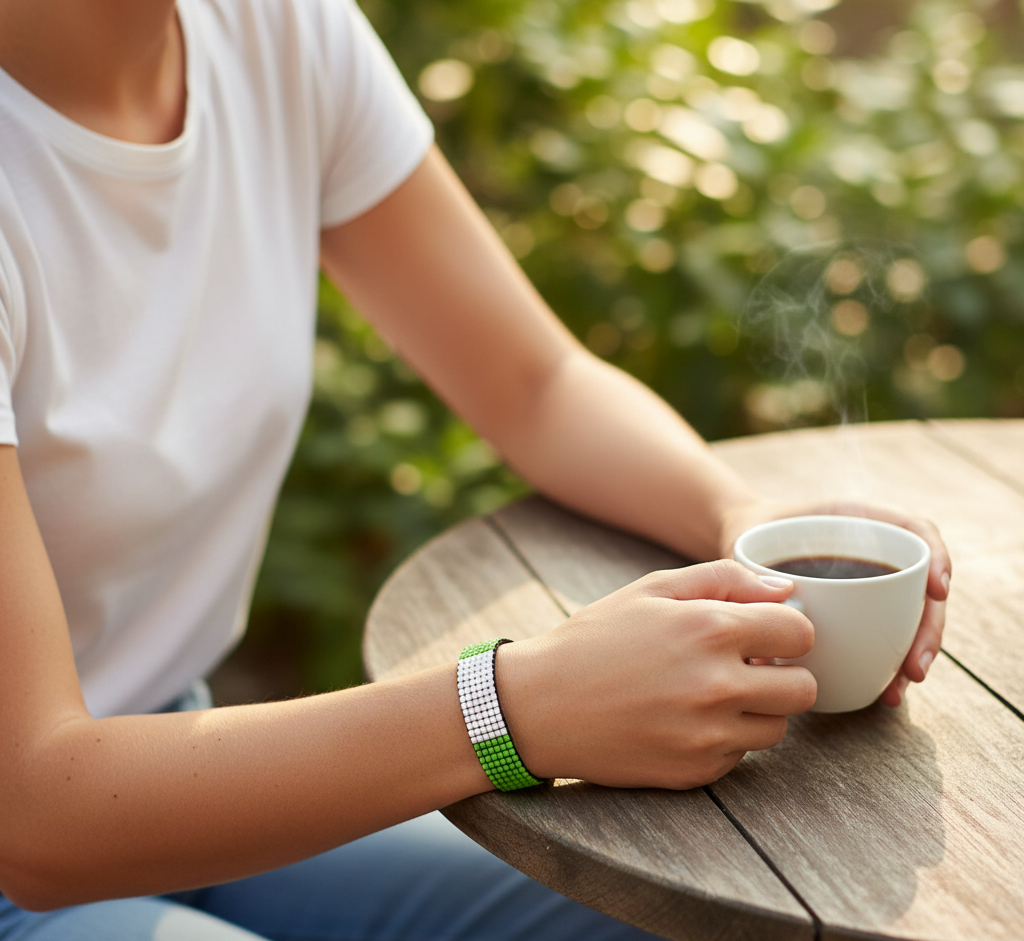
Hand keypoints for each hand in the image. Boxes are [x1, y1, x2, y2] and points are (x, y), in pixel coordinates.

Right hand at [497, 560, 815, 789]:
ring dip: (757, 710)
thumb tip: (785, 591)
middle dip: (782, 673)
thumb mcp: (652, 590)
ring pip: (778, 728)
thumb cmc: (594, 638)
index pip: (800, 634)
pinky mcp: (695, 773)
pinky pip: (740, 756)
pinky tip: (684, 720)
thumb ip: (724, 580)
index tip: (764, 634)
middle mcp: (719, 686)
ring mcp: (708, 737)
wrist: (538, 705)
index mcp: (712, 630)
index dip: (785, 630)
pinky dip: (724, 739)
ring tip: (711, 694)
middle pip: (803, 688)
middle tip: (745, 667)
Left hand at [719, 498, 950, 707]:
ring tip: (896, 690)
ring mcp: (870, 581)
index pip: (914, 530)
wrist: (741, 541)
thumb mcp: (746, 542)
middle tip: (914, 668)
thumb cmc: (749, 537)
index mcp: (856, 520)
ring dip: (911, 654)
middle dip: (927, 629)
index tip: (936, 592)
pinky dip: (887, 663)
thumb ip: (753, 571)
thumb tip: (769, 621)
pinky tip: (881, 690)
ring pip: (909, 616)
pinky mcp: (860, 611)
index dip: (935, 557)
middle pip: (918, 586)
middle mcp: (872, 550)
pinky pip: (884, 636)